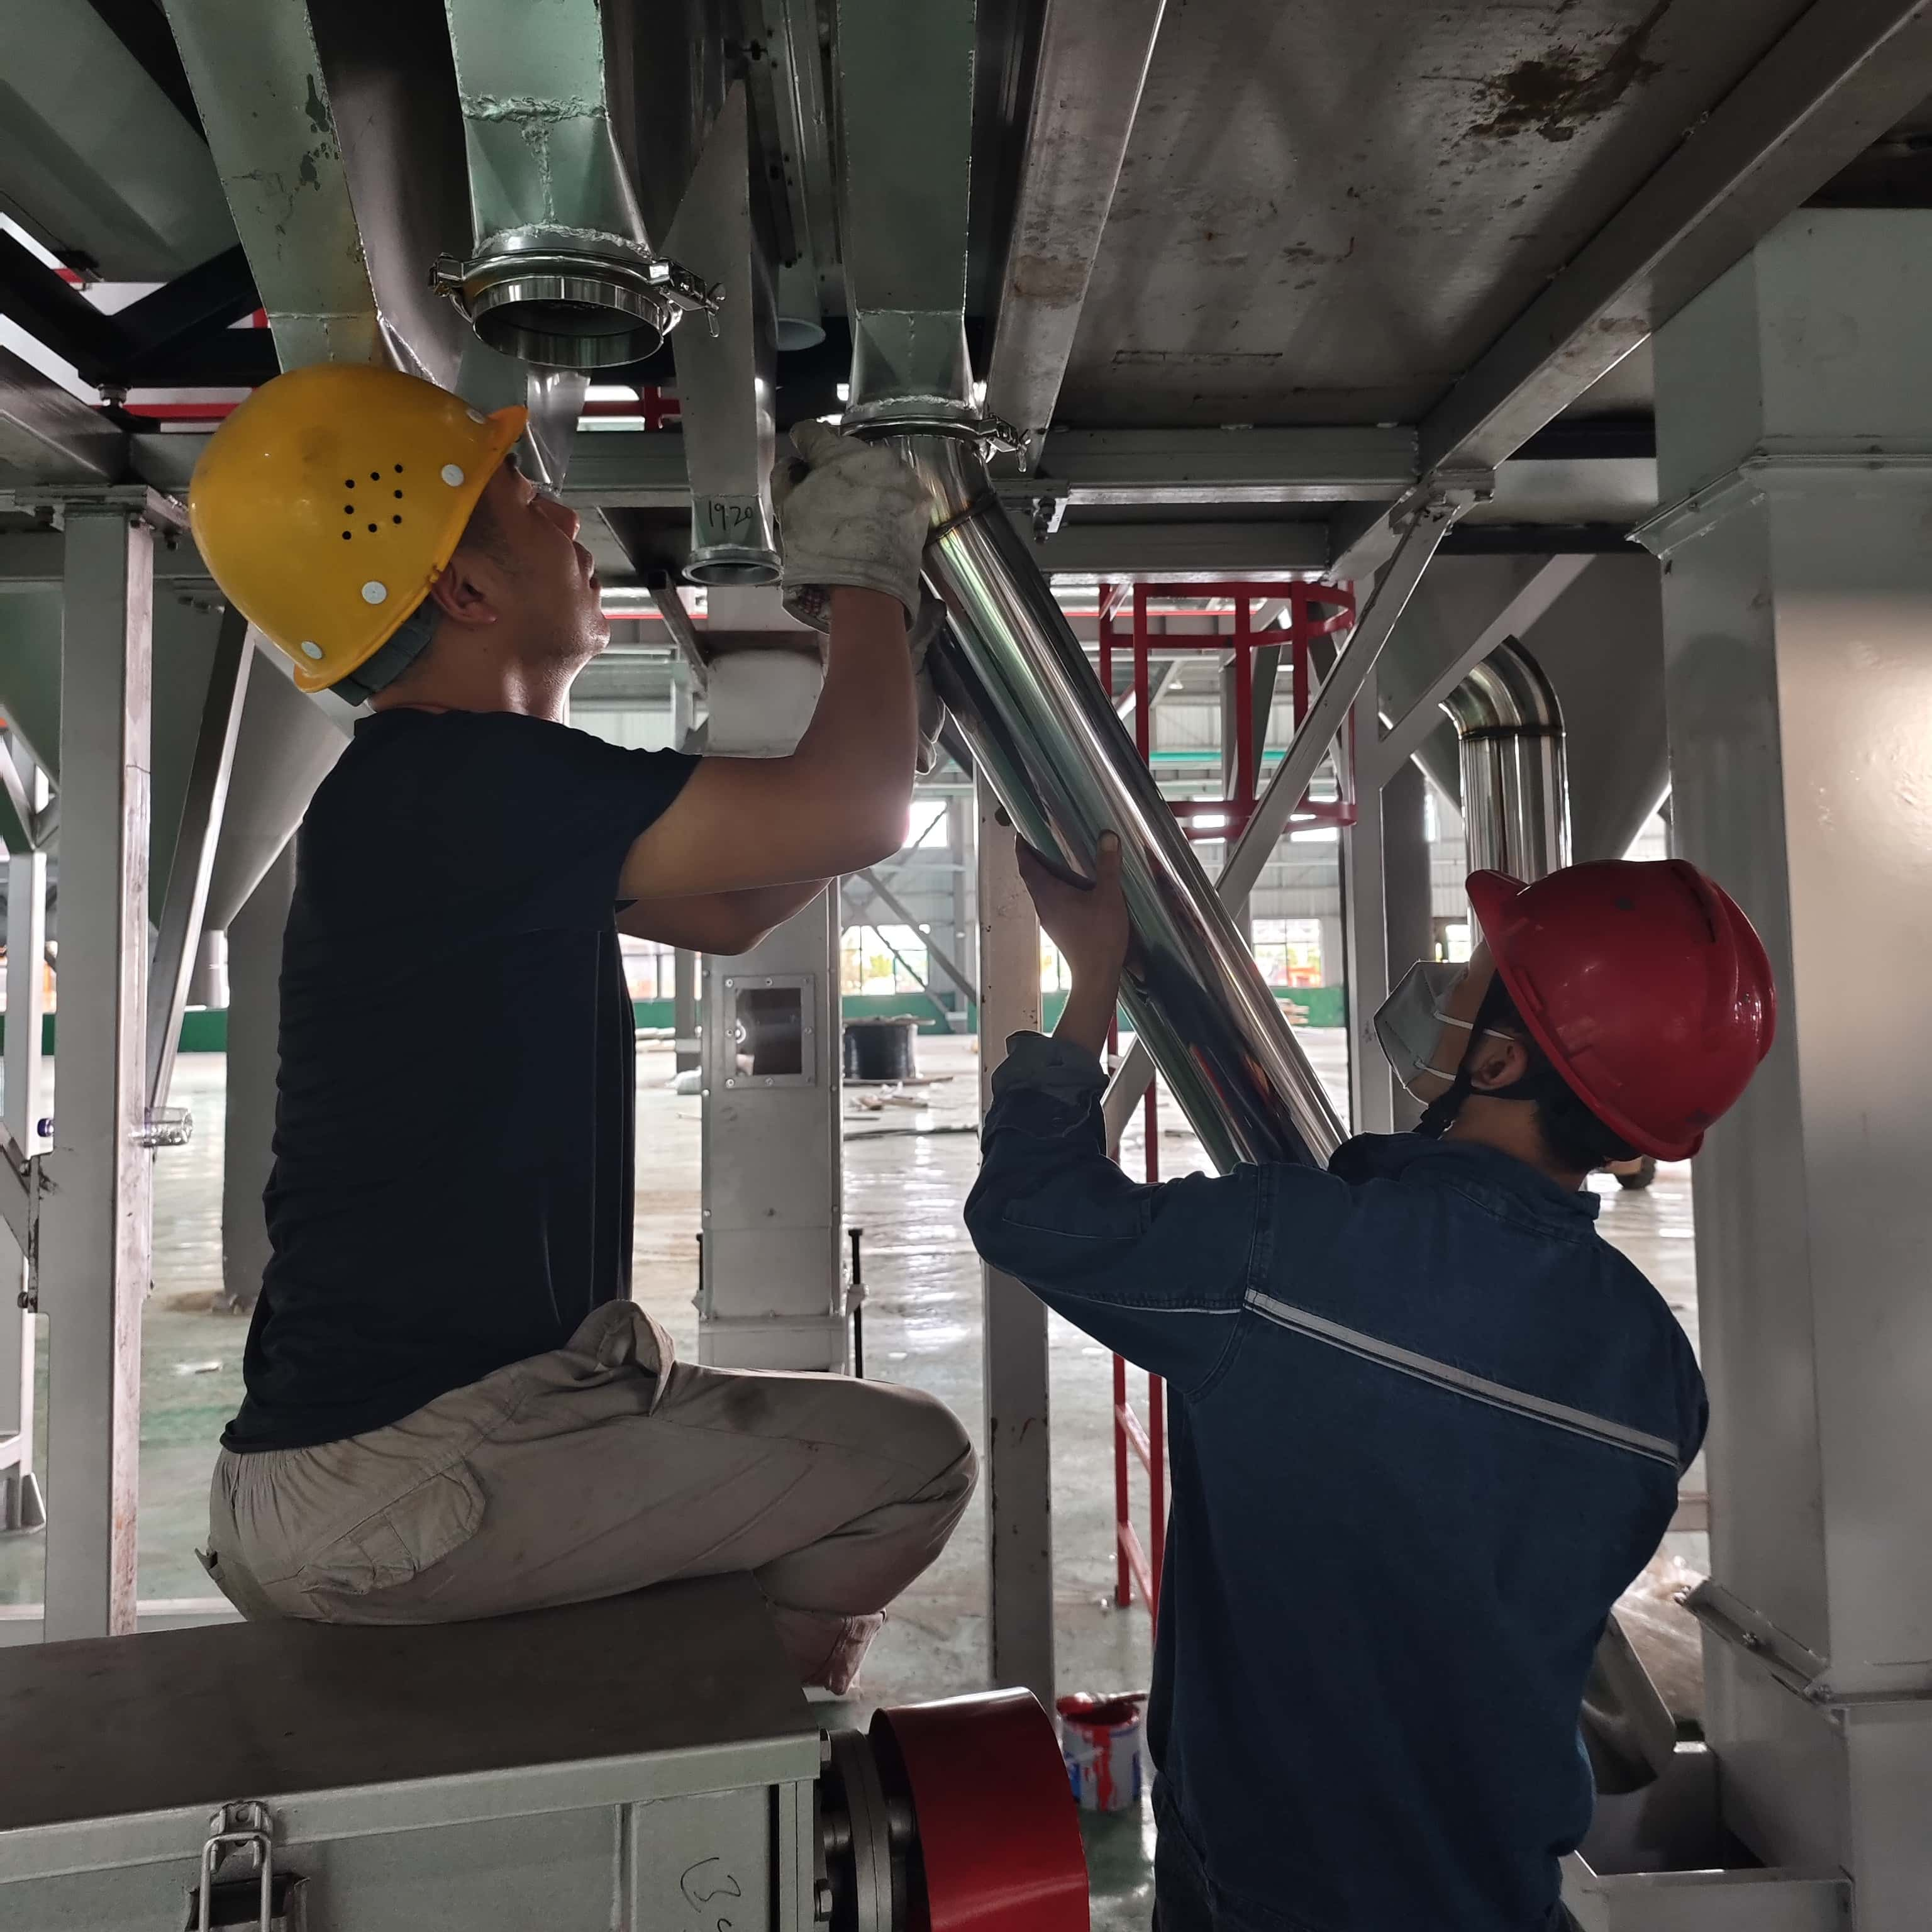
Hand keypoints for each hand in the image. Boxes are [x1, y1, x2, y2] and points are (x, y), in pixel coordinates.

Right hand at [772, 422, 930, 629]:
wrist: (865, 591)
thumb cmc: (817, 549)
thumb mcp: (786, 512)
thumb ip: (784, 477)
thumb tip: (793, 464)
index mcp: (836, 452)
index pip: (814, 432)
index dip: (803, 443)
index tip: (802, 455)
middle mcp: (874, 455)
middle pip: (848, 450)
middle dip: (836, 465)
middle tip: (828, 490)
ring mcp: (901, 476)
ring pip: (877, 468)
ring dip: (865, 479)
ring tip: (855, 507)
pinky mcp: (920, 500)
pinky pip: (897, 489)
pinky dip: (887, 498)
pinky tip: (876, 519)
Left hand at [1017, 832, 1130, 984]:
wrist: (1096, 975)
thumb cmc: (1100, 935)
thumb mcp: (1109, 896)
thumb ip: (1107, 866)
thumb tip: (1108, 837)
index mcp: (1048, 894)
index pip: (1026, 865)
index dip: (1021, 848)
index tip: (1020, 834)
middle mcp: (1043, 906)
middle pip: (1031, 877)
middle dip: (1033, 859)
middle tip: (1042, 841)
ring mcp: (1050, 920)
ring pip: (1041, 891)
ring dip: (1045, 875)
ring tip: (1059, 860)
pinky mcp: (1059, 930)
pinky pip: (1052, 903)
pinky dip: (1056, 890)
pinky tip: (1074, 889)